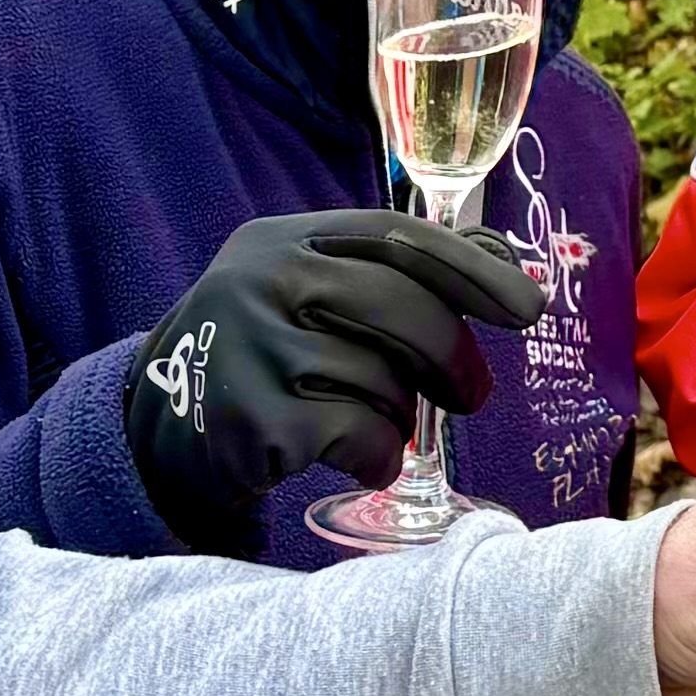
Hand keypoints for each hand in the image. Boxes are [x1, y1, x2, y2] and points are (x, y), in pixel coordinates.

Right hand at [128, 210, 550, 554]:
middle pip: (401, 307)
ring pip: (383, 377)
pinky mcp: (253, 418)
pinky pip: (361, 434)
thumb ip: (396, 274)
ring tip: (378, 421)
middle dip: (454, 356)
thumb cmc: (270, 356)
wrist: (165, 432)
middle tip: (472, 395)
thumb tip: (505, 263)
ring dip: (403, 413)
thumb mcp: (312, 292)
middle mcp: (261, 280)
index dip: (471, 269)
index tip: (530, 307)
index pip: (396, 236)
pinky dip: (381, 455)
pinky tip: (365, 459)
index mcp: (283, 239)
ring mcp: (252, 347)